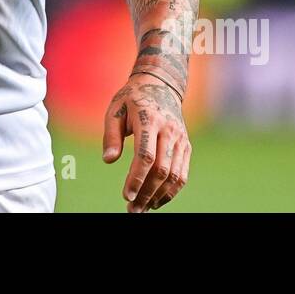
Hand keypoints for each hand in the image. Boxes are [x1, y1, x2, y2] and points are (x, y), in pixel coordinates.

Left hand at [102, 73, 190, 212]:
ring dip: (159, 196)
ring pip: (174, 175)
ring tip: (143, 208)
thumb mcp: (115, 109)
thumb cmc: (132, 98)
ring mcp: (180, 138)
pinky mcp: (186, 145)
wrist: (161, 84)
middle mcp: (169, 129)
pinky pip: (182, 173)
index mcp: (149, 118)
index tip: (126, 195)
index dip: (136, 178)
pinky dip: (171, 191)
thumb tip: (109, 161)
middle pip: (161, 169)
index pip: (145, 154)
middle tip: (132, 209)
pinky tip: (157, 200)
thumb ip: (111, 135)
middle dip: (147, 193)